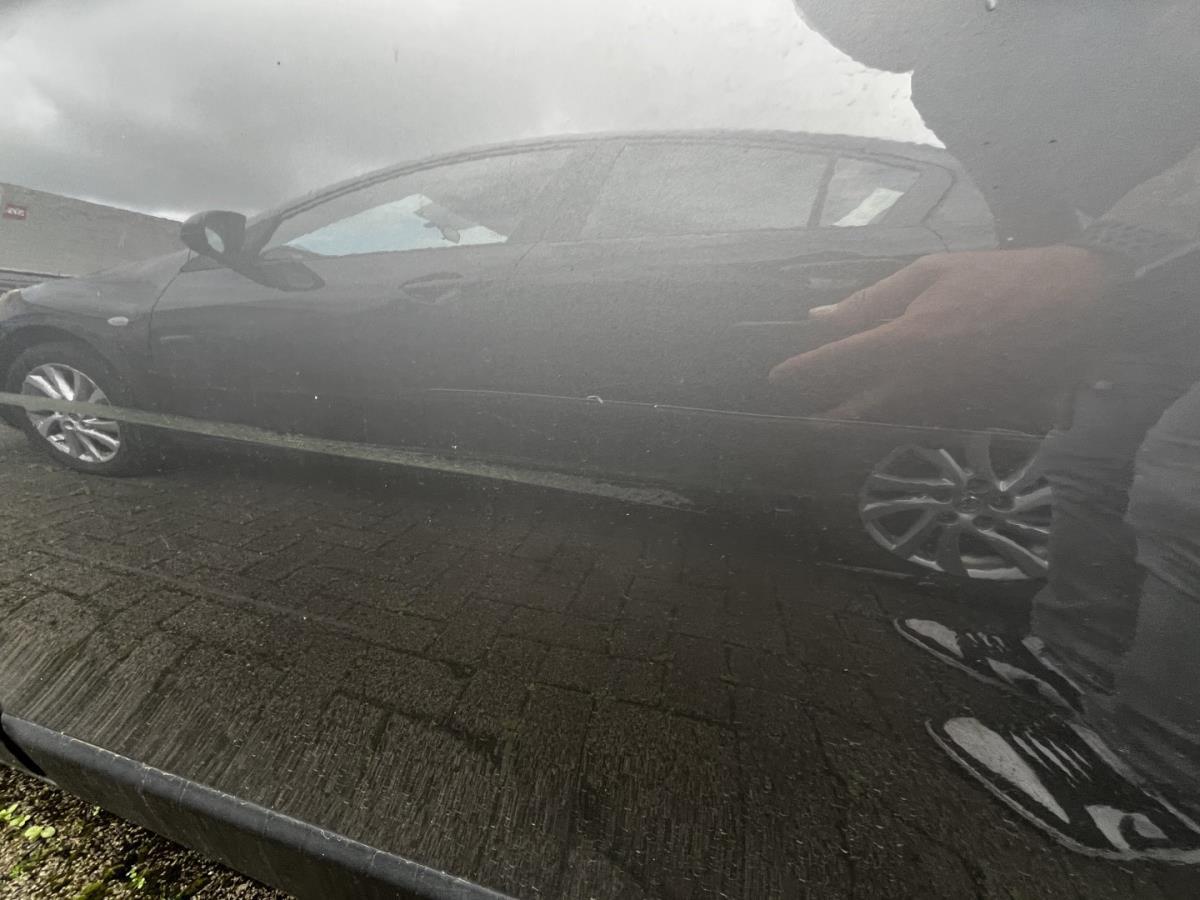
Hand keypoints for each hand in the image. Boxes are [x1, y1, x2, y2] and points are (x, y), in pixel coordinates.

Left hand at [767, 246, 1116, 429]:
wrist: (1079, 304)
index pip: (836, 365)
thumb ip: (870, 300)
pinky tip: (894, 411)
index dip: (801, 373)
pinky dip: (904, 417)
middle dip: (829, 415)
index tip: (775, 379)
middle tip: (806, 419)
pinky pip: (925, 419)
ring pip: (890, 419)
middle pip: (858, 409)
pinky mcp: (974, 413)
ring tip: (837, 418)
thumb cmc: (1000, 278)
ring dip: (862, 420)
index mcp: (904, 342)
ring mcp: (948, 402)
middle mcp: (920, 382)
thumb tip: (819, 318)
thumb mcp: (930, 273)